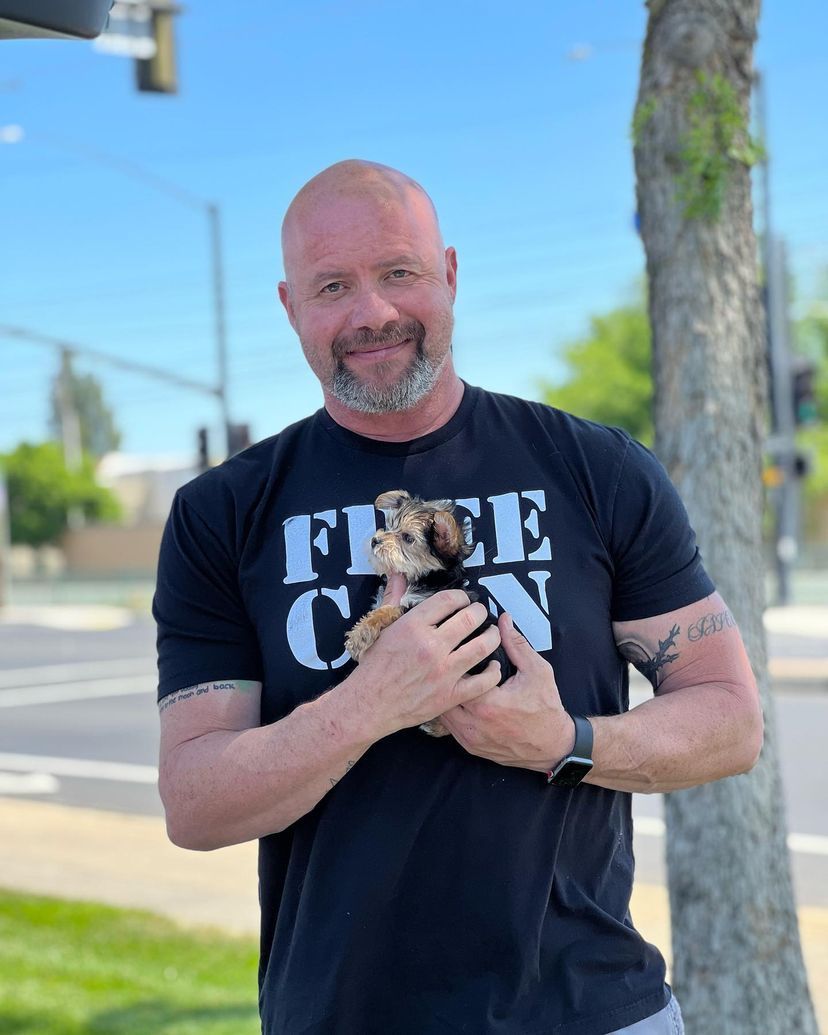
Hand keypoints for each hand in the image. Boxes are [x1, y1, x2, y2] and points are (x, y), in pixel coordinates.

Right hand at [343, 590, 502, 738]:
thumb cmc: (374, 667)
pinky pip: (483, 682)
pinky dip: (492, 672)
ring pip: (483, 646)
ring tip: (491, 634)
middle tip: (481, 613)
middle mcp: (431, 646)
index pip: (448, 600)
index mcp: (413, 626)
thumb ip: (394, 598)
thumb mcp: (381, 627)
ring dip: (492, 636)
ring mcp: (443, 672)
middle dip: (480, 612)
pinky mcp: (450, 695)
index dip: (461, 596)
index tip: (463, 600)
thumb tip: (399, 575)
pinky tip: (492, 666)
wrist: (369, 704)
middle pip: (470, 618)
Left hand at [439, 613, 575, 771]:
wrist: (553, 746)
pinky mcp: (470, 747)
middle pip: (445, 695)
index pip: (457, 677)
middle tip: (454, 666)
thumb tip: (503, 620)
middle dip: (447, 680)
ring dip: (446, 697)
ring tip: (453, 682)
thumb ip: (516, 644)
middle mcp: (474, 725)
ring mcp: (470, 739)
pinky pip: (450, 728)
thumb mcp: (536, 671)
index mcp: (487, 704)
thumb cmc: (546, 709)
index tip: (463, 654)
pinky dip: (451, 713)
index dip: (458, 662)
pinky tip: (458, 701)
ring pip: (443, 713)